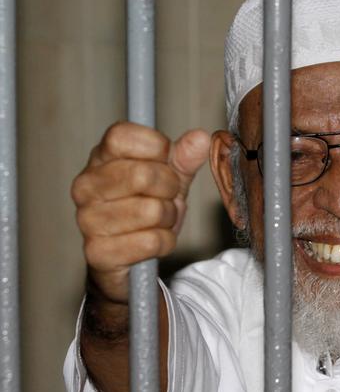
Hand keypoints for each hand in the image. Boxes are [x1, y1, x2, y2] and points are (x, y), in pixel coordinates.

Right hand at [71, 122, 210, 302]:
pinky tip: (153, 241)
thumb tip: (200, 138)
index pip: (121, 136)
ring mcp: (88, 219)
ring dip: (169, 219)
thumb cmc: (147, 206)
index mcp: (100, 158)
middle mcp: (87, 186)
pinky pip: (152, 241)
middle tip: (168, 198)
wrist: (130, 256)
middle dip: (170, 189)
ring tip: (160, 221)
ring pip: (152, 211)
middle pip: (142, 175)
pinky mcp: (97, 252)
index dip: (156, 147)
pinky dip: (165, 242)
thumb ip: (184, 157)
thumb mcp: (171, 178)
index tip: (166, 161)